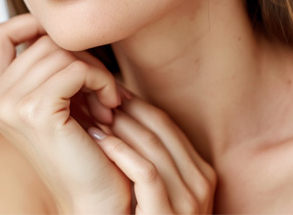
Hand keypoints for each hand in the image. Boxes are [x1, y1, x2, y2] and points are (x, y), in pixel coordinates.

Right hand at [0, 14, 129, 212]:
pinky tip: (111, 105)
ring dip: (96, 72)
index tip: (67, 43)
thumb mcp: (54, 99)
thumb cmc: (81, 149)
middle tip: (102, 89)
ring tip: (107, 103)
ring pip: (62, 52)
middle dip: (80, 58)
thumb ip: (44, 65)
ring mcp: (10, 105)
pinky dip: (102, 82)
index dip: (32, 24)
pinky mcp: (36, 111)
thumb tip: (57, 23)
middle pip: (41, 40)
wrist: (93, 198)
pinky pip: (77, 69)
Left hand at [88, 93, 216, 212]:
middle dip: (125, 108)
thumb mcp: (157, 187)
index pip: (166, 123)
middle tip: (94, 93)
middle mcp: (201, 182)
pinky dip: (123, 152)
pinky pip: (147, 173)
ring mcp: (189, 200)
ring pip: (154, 147)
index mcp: (200, 171)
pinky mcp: (168, 214)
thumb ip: (148, 154)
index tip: (105, 90)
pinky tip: (100, 140)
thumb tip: (116, 109)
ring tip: (92, 114)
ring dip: (120, 126)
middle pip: (161, 129)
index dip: (134, 103)